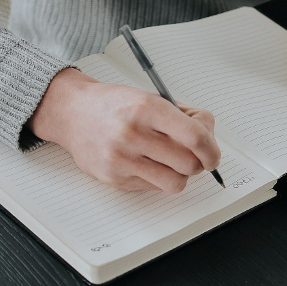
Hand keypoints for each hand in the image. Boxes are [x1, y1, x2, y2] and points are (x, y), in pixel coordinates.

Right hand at [28, 68, 220, 192]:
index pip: (195, 137)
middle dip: (200, 163)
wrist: (73, 112)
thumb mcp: (153, 97)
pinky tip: (150, 163)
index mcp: (147, 108)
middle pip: (189, 164)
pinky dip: (160, 178)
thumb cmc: (116, 105)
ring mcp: (121, 159)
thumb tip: (210, 137)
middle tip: (196, 156)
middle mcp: (133, 134)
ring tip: (173, 162)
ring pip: (175, 183)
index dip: (212, 150)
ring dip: (181, 175)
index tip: (213, 154)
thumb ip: (185, 117)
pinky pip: (154, 188)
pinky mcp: (114, 178)